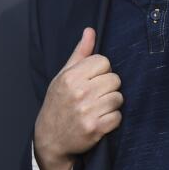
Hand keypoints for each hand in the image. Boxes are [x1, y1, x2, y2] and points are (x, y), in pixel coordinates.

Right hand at [34, 28, 122, 167]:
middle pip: (114, 79)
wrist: (50, 139)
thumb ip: (80, 53)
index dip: (102, 70)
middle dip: (108, 87)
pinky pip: (118, 117)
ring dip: (112, 104)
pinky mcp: (95, 129)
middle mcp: (79, 92)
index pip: (104, 61)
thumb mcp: (63, 76)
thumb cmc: (58, 103)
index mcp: (71, 77)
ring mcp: (87, 111)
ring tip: (97, 108)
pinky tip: (100, 120)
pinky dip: (112, 120)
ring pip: (118, 98)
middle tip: (96, 96)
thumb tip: (90, 30)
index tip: (93, 80)